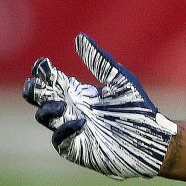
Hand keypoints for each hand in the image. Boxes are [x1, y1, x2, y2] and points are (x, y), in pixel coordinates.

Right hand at [23, 34, 177, 179]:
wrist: (153, 138)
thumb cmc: (138, 108)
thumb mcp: (120, 80)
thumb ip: (99, 62)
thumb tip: (80, 37)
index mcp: (79, 92)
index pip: (50, 79)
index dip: (42, 71)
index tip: (44, 64)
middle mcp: (70, 109)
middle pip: (38, 97)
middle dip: (33, 89)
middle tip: (37, 84)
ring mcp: (71, 129)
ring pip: (44, 117)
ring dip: (46, 109)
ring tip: (59, 104)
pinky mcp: (77, 148)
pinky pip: (59, 140)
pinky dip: (64, 130)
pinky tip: (80, 122)